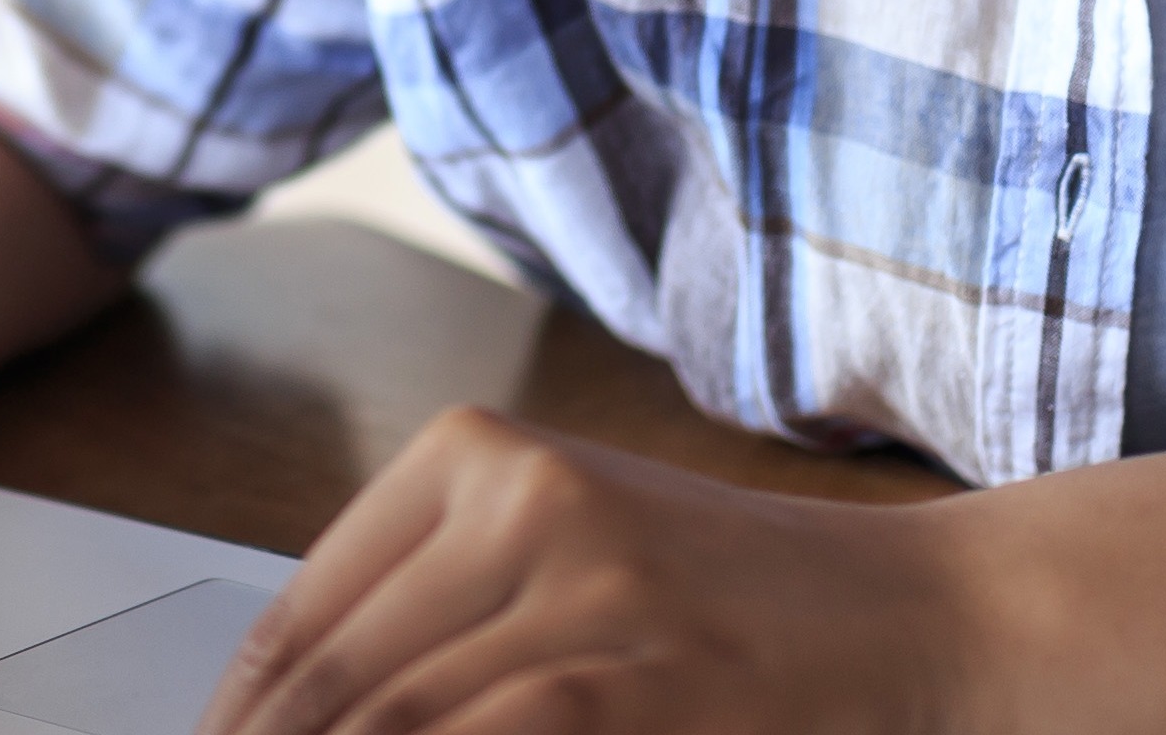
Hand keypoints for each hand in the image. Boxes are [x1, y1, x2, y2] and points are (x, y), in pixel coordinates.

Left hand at [202, 406, 1013, 734]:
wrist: (929, 617)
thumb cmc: (744, 610)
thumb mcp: (574, 564)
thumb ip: (440, 616)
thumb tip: (295, 712)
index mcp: (480, 456)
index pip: (299, 619)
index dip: (236, 723)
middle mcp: (520, 496)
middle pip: (333, 686)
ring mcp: (582, 580)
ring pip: (390, 721)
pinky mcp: (634, 670)